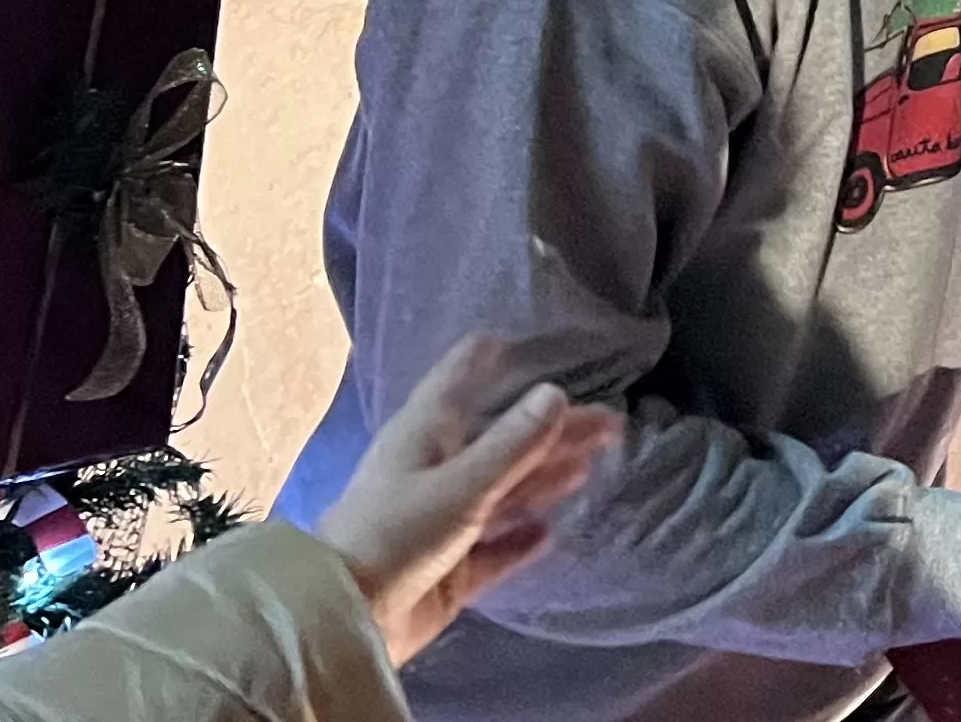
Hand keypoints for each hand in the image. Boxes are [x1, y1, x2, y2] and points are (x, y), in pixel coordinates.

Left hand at [316, 335, 622, 663]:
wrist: (348, 618)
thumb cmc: (397, 534)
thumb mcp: (461, 484)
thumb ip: (513, 443)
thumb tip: (557, 392)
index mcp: (426, 433)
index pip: (462, 375)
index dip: (500, 355)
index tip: (545, 343)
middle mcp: (435, 469)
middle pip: (502, 438)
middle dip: (553, 427)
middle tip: (611, 420)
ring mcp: (443, 521)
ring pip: (504, 491)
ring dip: (546, 476)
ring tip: (593, 462)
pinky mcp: (450, 569)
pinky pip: (494, 549)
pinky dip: (520, 539)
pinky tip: (550, 532)